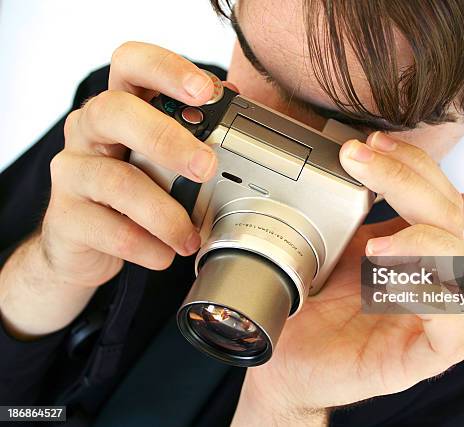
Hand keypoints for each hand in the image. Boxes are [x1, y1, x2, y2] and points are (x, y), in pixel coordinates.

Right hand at [0, 42, 217, 337]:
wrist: (86, 245)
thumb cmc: (135, 193)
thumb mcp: (163, 161)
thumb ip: (194, 139)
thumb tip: (242, 119)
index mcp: (120, 107)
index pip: (132, 63)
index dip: (167, 69)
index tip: (206, 92)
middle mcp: (89, 130)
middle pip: (116, 112)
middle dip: (167, 138)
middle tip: (206, 167)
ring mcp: (72, 171)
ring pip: (117, 181)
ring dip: (165, 213)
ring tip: (190, 237)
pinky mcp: (65, 215)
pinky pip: (110, 229)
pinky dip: (146, 246)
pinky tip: (164, 254)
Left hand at [232, 132, 463, 425]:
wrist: (283, 360)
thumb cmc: (312, 307)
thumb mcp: (340, 248)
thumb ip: (373, 218)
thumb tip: (392, 182)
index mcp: (414, 251)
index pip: (440, 197)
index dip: (415, 165)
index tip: (372, 144)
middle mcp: (430, 279)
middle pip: (453, 223)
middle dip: (411, 185)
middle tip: (361, 163)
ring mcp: (430, 321)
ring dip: (425, 244)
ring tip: (374, 245)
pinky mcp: (420, 360)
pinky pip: (453, 335)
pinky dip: (433, 303)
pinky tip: (397, 286)